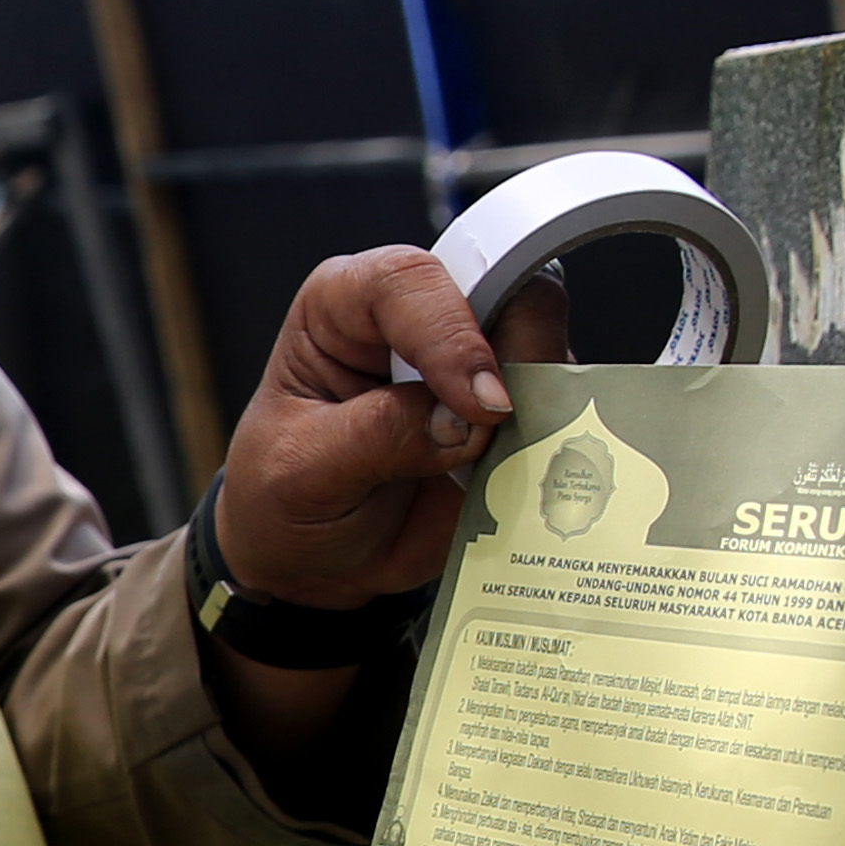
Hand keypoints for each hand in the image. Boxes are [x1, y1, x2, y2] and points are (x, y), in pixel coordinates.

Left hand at [206, 248, 581, 614]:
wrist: (311, 565)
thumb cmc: (284, 500)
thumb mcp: (303, 474)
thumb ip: (378, 438)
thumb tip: (464, 424)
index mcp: (346, 306)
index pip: (411, 280)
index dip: (451, 332)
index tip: (475, 404)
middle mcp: (418, 321)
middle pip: (503, 291)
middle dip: (517, 355)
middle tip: (501, 427)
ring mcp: (474, 368)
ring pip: (546, 349)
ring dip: (540, 406)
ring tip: (502, 464)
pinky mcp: (511, 417)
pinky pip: (560, 413)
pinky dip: (553, 444)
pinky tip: (521, 480)